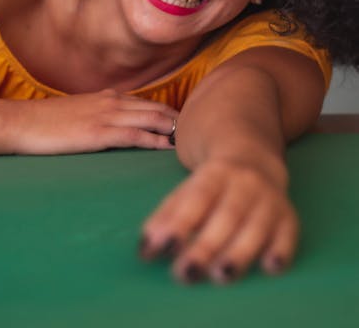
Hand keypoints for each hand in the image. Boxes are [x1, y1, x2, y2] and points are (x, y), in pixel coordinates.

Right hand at [11, 89, 177, 154]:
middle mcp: (111, 102)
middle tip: (200, 131)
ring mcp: (106, 116)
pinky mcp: (99, 133)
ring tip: (192, 139)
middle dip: (179, 120)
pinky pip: (135, 135)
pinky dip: (155, 141)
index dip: (169, 113)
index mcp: (107, 96)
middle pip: (155, 108)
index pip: (147, 103)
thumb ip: (98, 115)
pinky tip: (168, 148)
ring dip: (173, 128)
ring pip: (151, 118)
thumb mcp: (77, 112)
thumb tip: (114, 126)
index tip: (186, 123)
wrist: (21, 122)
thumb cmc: (45, 122)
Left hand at [139, 157, 298, 283]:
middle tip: (185, 273)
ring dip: (240, 252)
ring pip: (256, 226)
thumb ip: (166, 217)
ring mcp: (269, 199)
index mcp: (214, 174)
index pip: (196, 198)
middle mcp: (244, 183)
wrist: (253, 158)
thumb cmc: (211, 184)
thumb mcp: (186, 189)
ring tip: (221, 276)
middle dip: (206, 246)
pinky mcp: (289, 216)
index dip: (180, 222)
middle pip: (226, 215)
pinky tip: (270, 267)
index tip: (161, 246)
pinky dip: (282, 250)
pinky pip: (288, 233)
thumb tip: (146, 248)